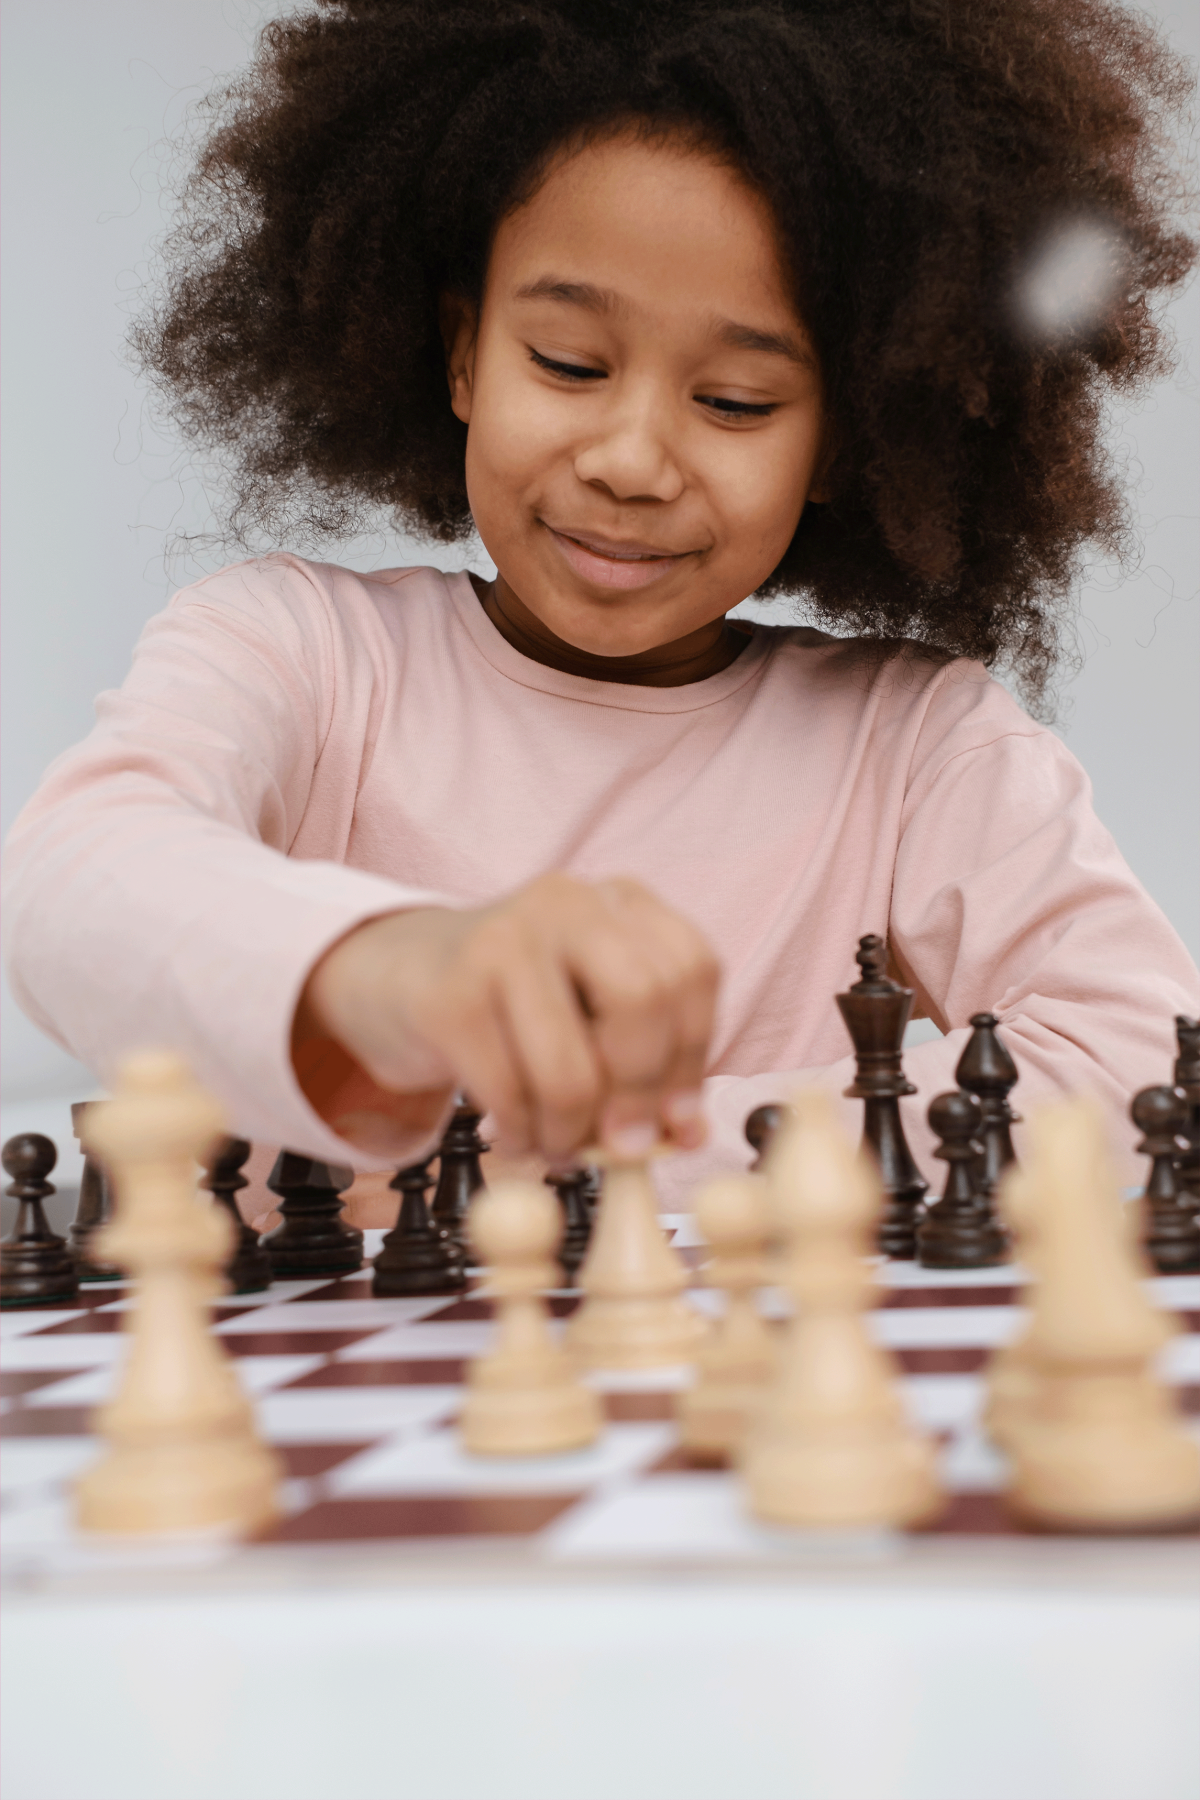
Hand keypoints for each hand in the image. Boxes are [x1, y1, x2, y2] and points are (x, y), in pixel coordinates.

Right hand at [294, 873, 718, 1160]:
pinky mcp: (449, 993)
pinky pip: (507, 1092)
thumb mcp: (586, 1012)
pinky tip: (512, 1132)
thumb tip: (687, 1135)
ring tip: (554, 1146)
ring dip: (569, 1133)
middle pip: (645, 999)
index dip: (692, 1056)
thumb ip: (643, 1064)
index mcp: (617, 900)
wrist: (393, 973)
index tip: (676, 1119)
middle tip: (621, 1144)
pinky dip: (520, 1134)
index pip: (691, 970)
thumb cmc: (509, 1001)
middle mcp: (566, 903)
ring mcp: (503, 940)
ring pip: (573, 1067)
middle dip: (639, 1093)